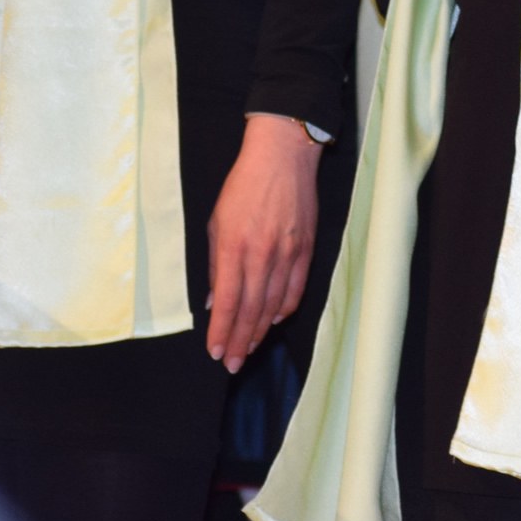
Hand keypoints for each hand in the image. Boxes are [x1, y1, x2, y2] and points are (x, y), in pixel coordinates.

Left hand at [205, 112, 320, 371]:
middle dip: (240, 341)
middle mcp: (263, 254)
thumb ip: (215, 264)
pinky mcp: (306, 248)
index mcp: (235, 247)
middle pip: (252, 311)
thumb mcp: (216, 222)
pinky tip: (274, 321)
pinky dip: (284, 310)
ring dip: (260, 331)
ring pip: (274, 305)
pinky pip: (296, 289)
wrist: (283, 156)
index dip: (222, 331)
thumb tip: (214, 300)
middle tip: (232, 364)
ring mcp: (288, 253)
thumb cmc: (243, 186)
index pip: (228, 302)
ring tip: (249, 349)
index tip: (215, 351)